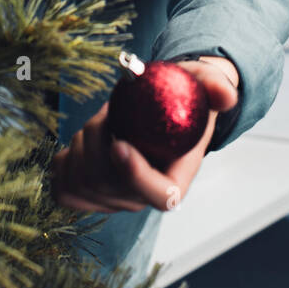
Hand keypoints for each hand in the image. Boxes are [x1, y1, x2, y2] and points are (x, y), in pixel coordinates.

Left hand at [50, 57, 238, 215]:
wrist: (161, 110)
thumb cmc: (184, 101)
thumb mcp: (206, 87)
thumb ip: (217, 89)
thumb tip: (224, 96)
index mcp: (174, 181)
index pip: (158, 195)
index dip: (135, 176)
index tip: (119, 143)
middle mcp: (141, 198)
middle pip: (108, 183)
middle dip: (99, 138)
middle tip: (110, 109)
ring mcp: (113, 199)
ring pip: (82, 184)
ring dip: (82, 144)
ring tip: (101, 120)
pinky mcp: (89, 193)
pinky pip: (65, 190)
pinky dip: (64, 164)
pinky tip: (78, 142)